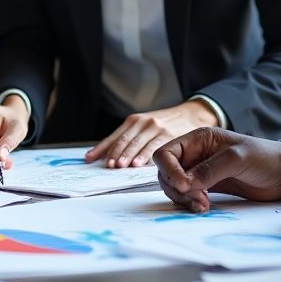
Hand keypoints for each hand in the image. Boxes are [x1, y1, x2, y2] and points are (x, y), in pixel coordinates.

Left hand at [85, 100, 218, 167]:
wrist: (190, 115)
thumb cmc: (164, 125)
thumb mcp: (144, 127)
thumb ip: (127, 140)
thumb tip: (102, 157)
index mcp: (134, 121)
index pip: (114, 136)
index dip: (102, 148)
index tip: (90, 159)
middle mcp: (143, 122)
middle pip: (125, 140)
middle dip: (115, 153)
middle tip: (108, 165)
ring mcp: (156, 128)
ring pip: (138, 143)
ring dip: (128, 156)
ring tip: (121, 166)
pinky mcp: (169, 135)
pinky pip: (155, 147)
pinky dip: (145, 156)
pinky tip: (139, 163)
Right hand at [153, 128, 280, 211]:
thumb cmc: (264, 157)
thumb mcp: (237, 158)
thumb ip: (209, 170)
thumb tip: (184, 184)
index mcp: (198, 139)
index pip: (166, 154)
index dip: (168, 170)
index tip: (183, 185)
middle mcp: (196, 155)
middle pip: (166, 173)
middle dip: (177, 188)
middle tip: (199, 198)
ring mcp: (201, 172)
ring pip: (175, 187)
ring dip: (184, 198)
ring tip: (204, 205)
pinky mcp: (208, 188)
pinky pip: (188, 197)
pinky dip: (191, 204)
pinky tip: (205, 207)